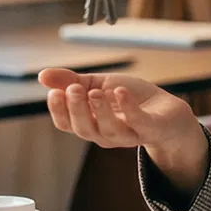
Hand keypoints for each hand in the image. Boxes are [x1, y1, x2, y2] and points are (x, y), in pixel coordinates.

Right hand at [38, 70, 210, 194]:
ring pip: (109, 131)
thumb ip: (72, 81)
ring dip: (100, 111)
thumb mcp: (99, 84)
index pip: (66, 123)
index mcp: (90, 123)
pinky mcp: (151, 129)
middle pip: (84, 129)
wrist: (168, 110)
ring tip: (95, 91)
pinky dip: (129, 109)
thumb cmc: (130, 99)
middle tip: (73, 89)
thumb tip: (42, 76)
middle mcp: (106, 134)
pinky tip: (120, 92)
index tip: (54, 92)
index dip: (58, 110)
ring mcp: (129, 134)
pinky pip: (138, 123)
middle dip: (76, 110)